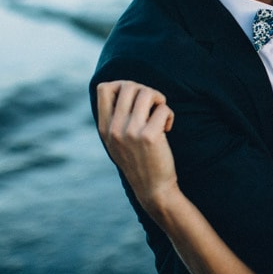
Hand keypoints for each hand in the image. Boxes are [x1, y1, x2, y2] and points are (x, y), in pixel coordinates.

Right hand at [97, 81, 177, 211]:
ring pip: (146, 92)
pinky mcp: (150, 136)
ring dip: (159, 99)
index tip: (135, 98)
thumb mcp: (117, 141)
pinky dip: (169, 115)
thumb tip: (125, 86)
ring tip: (160, 114)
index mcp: (104, 128)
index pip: (103, 88)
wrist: (152, 188)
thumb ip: (116, 118)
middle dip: (145, 90)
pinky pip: (163, 108)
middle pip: (127, 85)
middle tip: (153, 106)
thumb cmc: (139, 160)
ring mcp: (131, 132)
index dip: (123, 85)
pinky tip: (167, 128)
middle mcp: (114, 128)